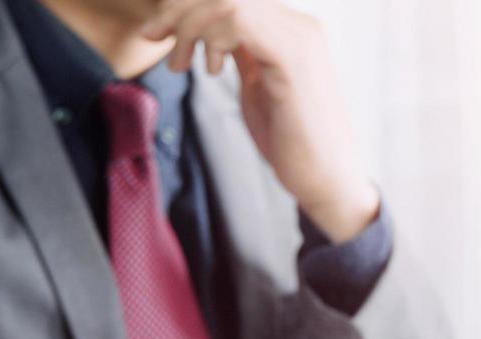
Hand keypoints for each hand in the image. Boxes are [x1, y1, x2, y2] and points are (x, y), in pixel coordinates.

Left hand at [140, 0, 379, 238]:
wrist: (326, 179)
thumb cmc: (293, 139)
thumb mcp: (260, 84)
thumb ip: (244, 54)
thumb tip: (215, 34)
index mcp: (293, 29)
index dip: (187, 7)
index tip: (157, 32)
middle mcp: (301, 25)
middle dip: (179, 10)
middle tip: (153, 36)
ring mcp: (301, 39)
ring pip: (228, 2)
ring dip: (189, 26)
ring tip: (180, 62)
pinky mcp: (294, 59)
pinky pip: (238, 22)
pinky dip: (211, 39)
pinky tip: (211, 68)